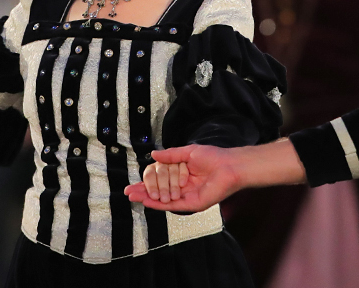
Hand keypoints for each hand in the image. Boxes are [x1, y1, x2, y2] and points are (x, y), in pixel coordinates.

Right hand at [124, 145, 241, 212]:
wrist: (230, 166)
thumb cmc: (213, 157)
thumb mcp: (188, 152)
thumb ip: (170, 155)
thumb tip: (152, 154)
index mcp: (181, 175)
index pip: (158, 179)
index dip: (144, 183)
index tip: (130, 187)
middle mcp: (182, 187)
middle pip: (158, 189)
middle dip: (142, 191)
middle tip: (128, 192)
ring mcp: (186, 197)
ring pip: (163, 198)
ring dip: (148, 196)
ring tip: (133, 196)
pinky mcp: (192, 204)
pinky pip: (173, 206)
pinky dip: (159, 205)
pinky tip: (147, 201)